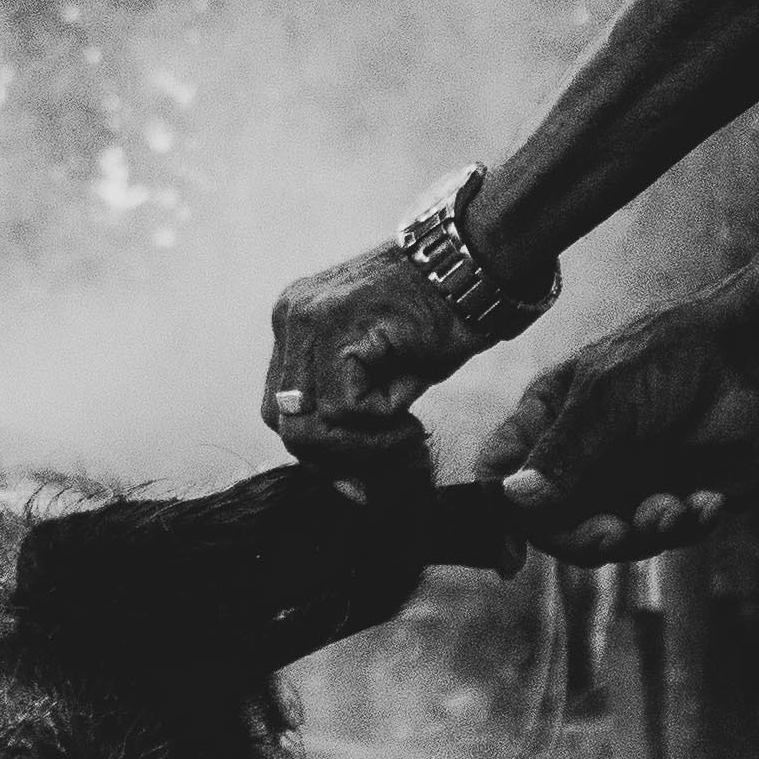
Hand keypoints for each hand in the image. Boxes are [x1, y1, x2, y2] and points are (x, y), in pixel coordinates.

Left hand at [264, 240, 470, 467]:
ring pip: (306, 422)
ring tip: (408, 430)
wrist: (476, 267)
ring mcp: (305, 318)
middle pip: (283, 421)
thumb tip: (352, 491)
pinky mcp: (332, 326)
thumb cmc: (440, 322)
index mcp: (295, 327)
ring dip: (363, 443)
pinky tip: (410, 404)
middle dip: (339, 456)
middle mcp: (290, 318)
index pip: (282, 410)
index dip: (324, 452)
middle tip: (396, 451)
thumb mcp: (385, 378)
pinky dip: (381, 420)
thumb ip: (352, 418)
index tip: (370, 471)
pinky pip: (341, 407)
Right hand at [487, 301, 758, 562]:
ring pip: (613, 540)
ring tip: (675, 505)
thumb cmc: (663, 357)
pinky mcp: (670, 500)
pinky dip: (688, 524)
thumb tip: (515, 498)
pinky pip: (667, 535)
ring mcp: (622, 485)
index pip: (501, 475)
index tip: (510, 557)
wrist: (741, 354)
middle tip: (615, 533)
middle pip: (555, 526)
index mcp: (545, 425)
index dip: (497, 517)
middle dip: (585, 538)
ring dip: (643, 532)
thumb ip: (564, 449)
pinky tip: (707, 500)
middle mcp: (578, 463)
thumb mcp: (606, 395)